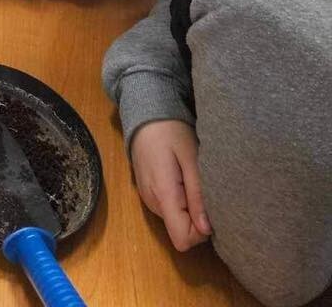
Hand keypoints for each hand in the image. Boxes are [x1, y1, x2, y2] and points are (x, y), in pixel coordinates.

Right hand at [131, 120, 210, 250]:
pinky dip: (180, 201)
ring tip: (191, 178)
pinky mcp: (148, 193)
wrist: (145, 115)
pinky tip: (181, 178)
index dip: (200, 232)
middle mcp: (153, 203)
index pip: (182, 239)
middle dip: (197, 217)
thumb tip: (207, 230)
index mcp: (163, 195)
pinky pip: (170, 210)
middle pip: (181, 231)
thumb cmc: (171, 132)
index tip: (208, 208)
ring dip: (189, 208)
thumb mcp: (191, 158)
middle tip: (201, 186)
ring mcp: (148, 199)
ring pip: (176, 221)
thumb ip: (197, 194)